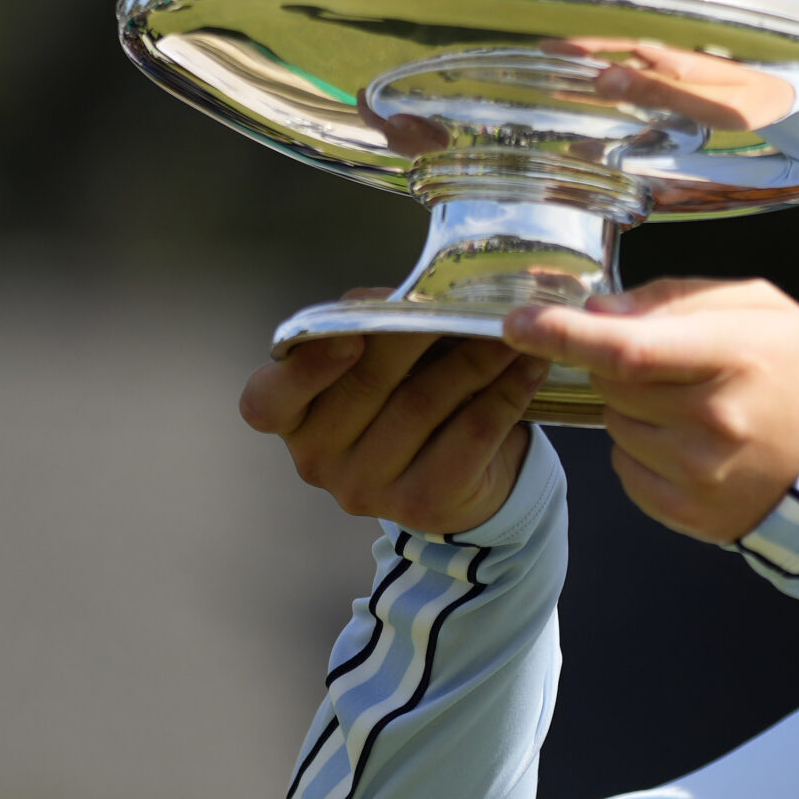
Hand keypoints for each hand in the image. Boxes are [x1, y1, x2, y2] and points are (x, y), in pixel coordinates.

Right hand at [240, 294, 546, 533]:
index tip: (350, 336)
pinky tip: (530, 366)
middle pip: (366, 384)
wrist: (464, 477)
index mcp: (290, 418)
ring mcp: (367, 489)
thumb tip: (409, 293)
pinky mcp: (423, 504)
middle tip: (465, 300)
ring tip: (514, 328)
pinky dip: (506, 394)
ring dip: (475, 357)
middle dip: (420, 332)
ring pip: (424, 404)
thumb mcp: (379, 365)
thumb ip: (374, 331)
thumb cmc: (409, 400)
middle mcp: (317, 459)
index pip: (267, 401)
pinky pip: (470, 435)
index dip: (305, 368)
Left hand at [502, 278, 798, 542]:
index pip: (627, 348)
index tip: (518, 321)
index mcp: (734, 357)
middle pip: (612, 381)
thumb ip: (676, 298)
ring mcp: (697, 474)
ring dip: (635, 408)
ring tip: (696, 408)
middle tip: (673, 363)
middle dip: (620, 362)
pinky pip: (625, 466)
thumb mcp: (760, 308)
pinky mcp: (685, 512)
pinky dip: (643, 449)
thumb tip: (599, 311)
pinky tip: (692, 445)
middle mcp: (712, 421)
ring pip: (615, 423)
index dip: (562, 333)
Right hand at [548, 38, 797, 130]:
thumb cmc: (754, 101)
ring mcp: (675, 73)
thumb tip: (604, 78)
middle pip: (612, 56)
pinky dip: (617, 89)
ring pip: (623, 71)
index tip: (544, 50)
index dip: (579, 48)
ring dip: (592, 75)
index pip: (614, 48)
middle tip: (534, 65)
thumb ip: (658, 91)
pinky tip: (601, 96)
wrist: (791, 97)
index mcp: (669, 58)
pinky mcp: (683, 85)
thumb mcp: (706, 101)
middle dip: (575, 60)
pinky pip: (641, 84)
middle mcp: (668, 60)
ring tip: (554, 82)